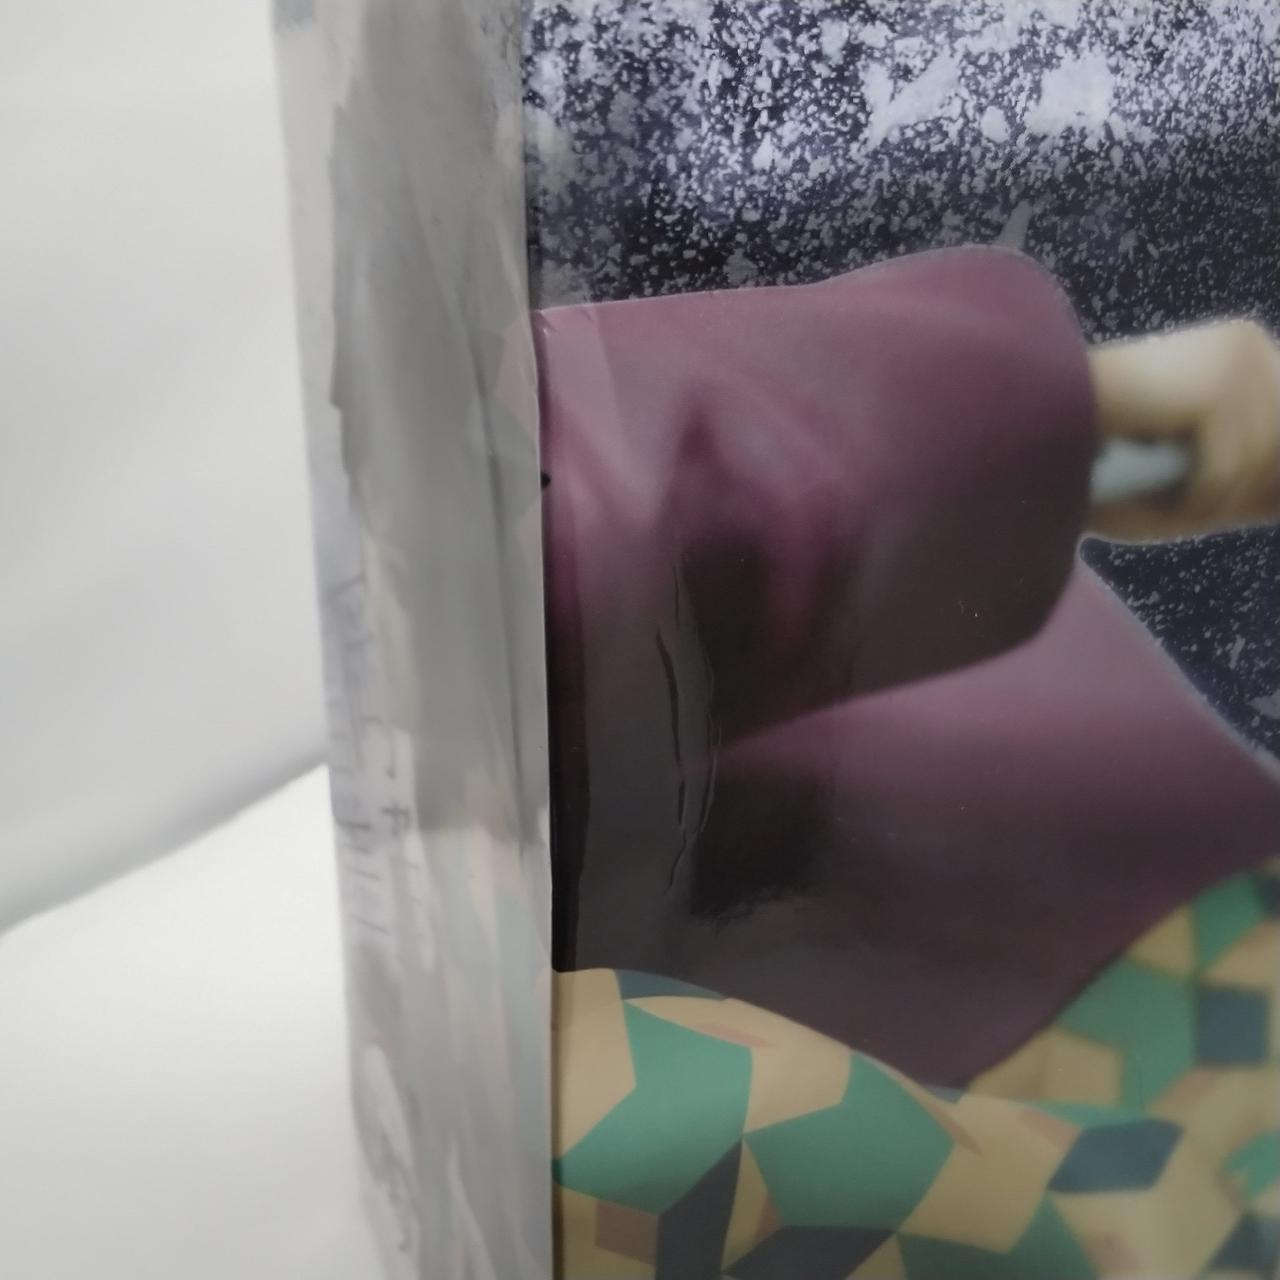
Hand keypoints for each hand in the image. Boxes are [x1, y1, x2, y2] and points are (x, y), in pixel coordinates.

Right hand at [1088, 320, 1279, 539]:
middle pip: (1277, 449)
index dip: (1255, 480)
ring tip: (1156, 513)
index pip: (1279, 430)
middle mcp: (1248, 343)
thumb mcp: (1174, 460)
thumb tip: (1275, 505)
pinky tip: (1148, 502)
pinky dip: (1187, 504)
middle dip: (1235, 496)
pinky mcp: (1215, 392)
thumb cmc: (1086, 443)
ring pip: (1256, 467)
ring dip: (1206, 506)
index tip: (1214, 508)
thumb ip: (1234, 476)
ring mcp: (1236, 362)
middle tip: (1178, 516)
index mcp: (1241, 347)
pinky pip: (1225, 475)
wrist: (1031, 410)